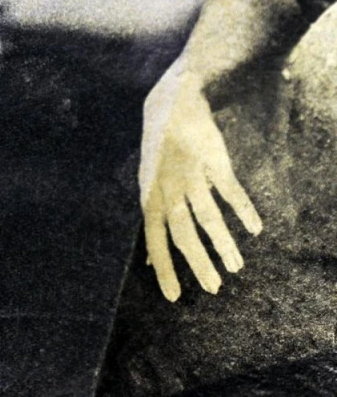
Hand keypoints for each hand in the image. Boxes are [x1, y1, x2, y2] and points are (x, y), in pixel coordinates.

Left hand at [138, 68, 261, 300]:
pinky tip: (255, 228)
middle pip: (182, 232)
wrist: (170, 105)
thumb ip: (153, 222)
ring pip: (207, 215)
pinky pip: (229, 189)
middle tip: (214, 288)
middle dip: (198, 262)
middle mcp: (167, 186)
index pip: (153, 238)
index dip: (163, 266)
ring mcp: (189, 173)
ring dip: (223, 242)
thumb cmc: (160, 154)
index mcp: (149, 195)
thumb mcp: (149, 186)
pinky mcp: (212, 159)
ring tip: (237, 267)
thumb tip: (149, 260)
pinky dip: (243, 209)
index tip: (173, 297)